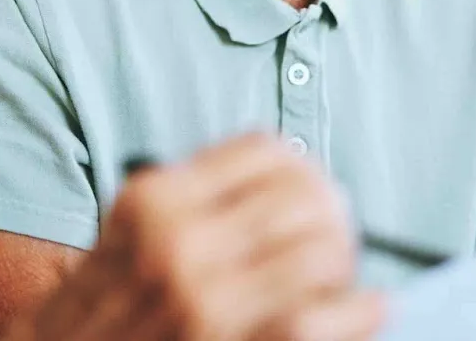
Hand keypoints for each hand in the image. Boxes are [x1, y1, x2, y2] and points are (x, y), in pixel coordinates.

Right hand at [21, 134, 384, 340]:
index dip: (303, 169)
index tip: (312, 190)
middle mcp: (176, 243)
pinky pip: (309, 323)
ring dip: (344, 261)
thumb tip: (296, 182)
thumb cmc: (103, 308)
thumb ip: (199, 200)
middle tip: (339, 235)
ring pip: (318, 253)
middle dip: (333, 214)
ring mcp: (201, 302)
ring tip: (342, 274)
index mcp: (153, 200)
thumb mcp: (132, 233)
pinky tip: (371, 304)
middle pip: (302, 198)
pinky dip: (353, 312)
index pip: (265, 152)